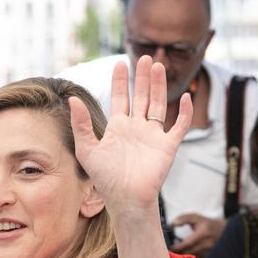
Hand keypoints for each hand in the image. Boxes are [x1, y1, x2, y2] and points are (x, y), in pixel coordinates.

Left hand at [68, 55, 191, 215]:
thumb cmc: (106, 180)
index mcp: (118, 128)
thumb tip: (71, 99)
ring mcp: (153, 137)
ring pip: (158, 104)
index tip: (120, 64)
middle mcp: (136, 129)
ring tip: (158, 66)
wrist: (126, 199)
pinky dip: (185, 113)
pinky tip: (186, 96)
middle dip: (143, 78)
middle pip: (142, 97)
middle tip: (145, 58)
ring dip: (159, 86)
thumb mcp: (87, 150)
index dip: (121, 82)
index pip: (121, 99)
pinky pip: (179, 126)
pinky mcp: (167, 146)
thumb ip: (80, 124)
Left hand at [170, 213, 225, 256]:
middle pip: (187, 253)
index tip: (169, 247)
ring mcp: (208, 253)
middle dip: (177, 254)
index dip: (176, 247)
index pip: (186, 244)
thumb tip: (172, 223)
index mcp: (203, 233)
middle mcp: (207, 244)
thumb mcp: (197, 218)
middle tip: (168, 253)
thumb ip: (184, 218)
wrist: (226, 233)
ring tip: (174, 256)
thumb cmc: (207, 225)